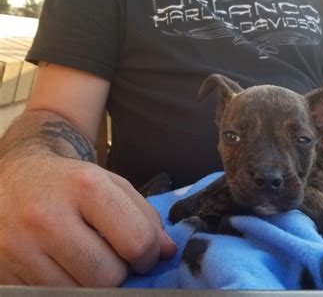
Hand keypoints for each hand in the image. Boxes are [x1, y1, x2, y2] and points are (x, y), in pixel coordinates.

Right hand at [0, 155, 176, 285]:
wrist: (15, 178)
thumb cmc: (71, 182)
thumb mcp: (112, 184)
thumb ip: (145, 216)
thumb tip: (167, 252)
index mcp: (84, 186)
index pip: (135, 240)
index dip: (149, 255)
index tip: (145, 254)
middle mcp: (47, 216)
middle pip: (108, 276)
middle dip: (120, 272)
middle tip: (115, 257)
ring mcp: (19, 247)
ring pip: (80, 294)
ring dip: (93, 283)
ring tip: (88, 259)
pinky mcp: (4, 272)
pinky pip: (50, 296)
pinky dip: (67, 288)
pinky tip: (65, 266)